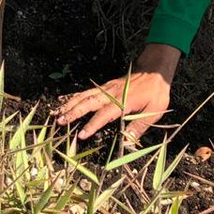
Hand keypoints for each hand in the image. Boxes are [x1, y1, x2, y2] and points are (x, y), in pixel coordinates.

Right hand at [55, 44, 180, 141]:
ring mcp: (107, 88)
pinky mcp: (106, 86)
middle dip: (74, 112)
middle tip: (59, 121)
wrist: (154, 70)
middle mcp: (112, 94)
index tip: (82, 135)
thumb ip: (139, 126)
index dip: (93, 125)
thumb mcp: (154, 111)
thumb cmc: (156, 92)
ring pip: (85, 95)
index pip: (105, 114)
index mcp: (123, 101)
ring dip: (70, 104)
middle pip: (89, 102)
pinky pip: (87, 92)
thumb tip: (128, 143)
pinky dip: (75, 96)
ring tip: (57, 113)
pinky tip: (66, 101)